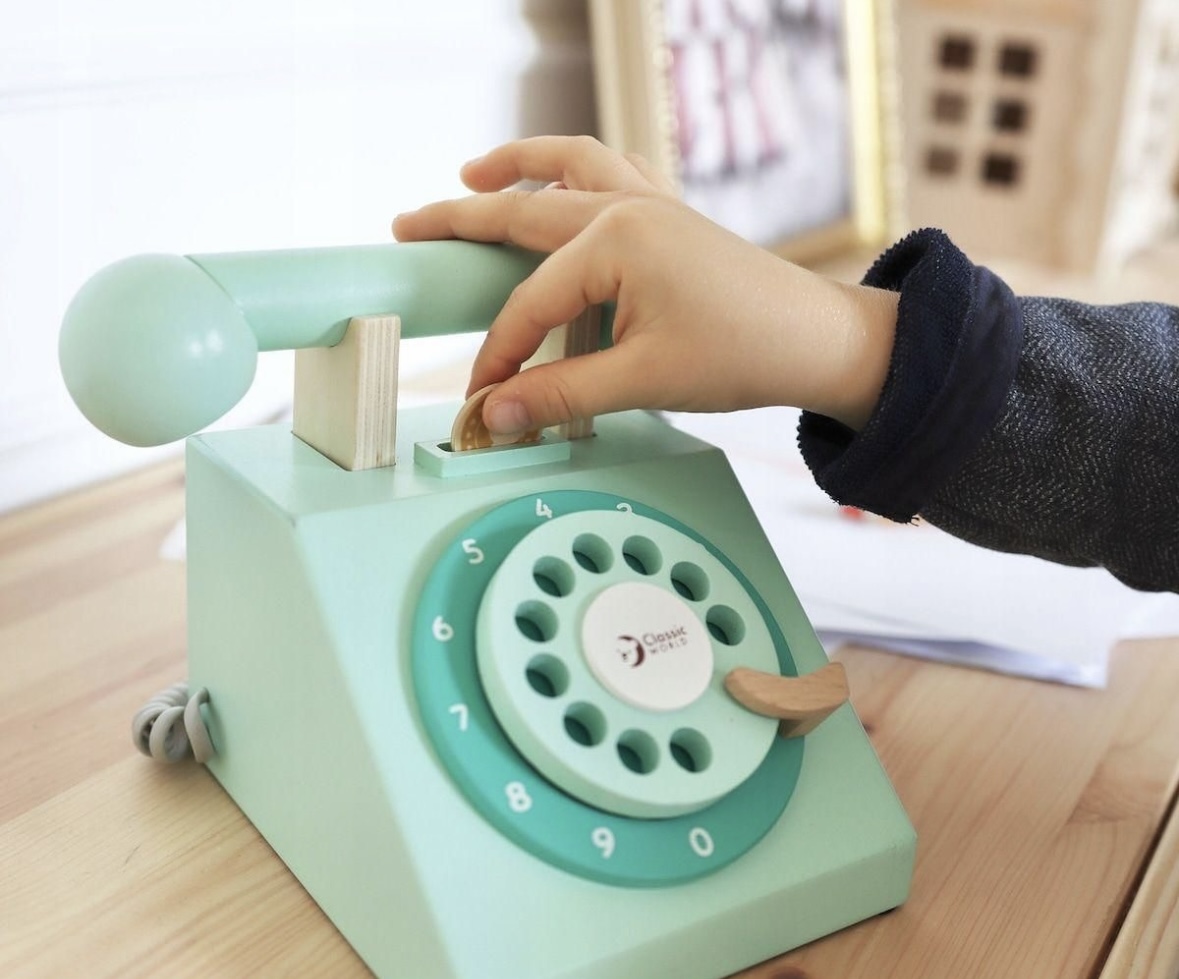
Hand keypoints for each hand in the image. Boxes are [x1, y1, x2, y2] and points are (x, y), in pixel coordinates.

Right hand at [392, 136, 896, 432]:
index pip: (528, 301)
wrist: (818, 341)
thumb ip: (559, 394)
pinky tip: (564, 183)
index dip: (497, 353)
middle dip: (462, 221)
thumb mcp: (642, 380)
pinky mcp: (670, 215)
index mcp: (615, 239)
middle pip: (525, 212)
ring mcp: (652, 202)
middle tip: (409, 227)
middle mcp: (627, 206)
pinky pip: (615, 172)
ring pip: (570, 167)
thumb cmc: (743, 352)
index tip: (480, 396)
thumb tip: (495, 414)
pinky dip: (578, 171)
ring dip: (519, 166)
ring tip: (474, 174)